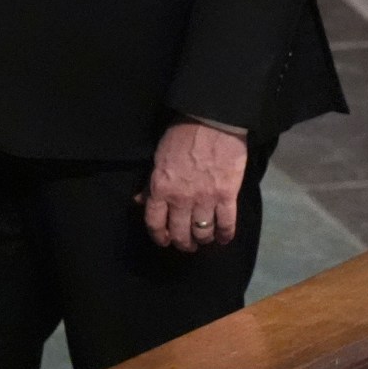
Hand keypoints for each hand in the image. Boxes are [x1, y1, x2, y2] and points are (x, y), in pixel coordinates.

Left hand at [141, 119, 249, 251]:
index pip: (154, 221)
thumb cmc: (180, 136)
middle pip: (179, 232)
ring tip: (203, 241)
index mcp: (160, 188)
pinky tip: (223, 239)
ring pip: (202, 231)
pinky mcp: (227, 196)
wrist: (211, 123)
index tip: (164, 241)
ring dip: (202, 240)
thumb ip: (150, 183)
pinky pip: (227, 223)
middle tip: (186, 245)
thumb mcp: (158, 158)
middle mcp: (181, 198)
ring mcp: (205, 199)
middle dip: (182, 243)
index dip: (159, 236)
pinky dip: (225, 235)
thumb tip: (140, 201)